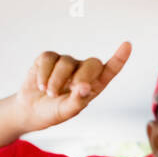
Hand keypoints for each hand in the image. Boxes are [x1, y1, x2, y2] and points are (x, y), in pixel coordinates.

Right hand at [0, 42, 131, 147]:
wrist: (30, 110)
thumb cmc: (54, 111)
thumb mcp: (67, 111)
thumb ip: (77, 101)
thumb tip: (84, 88)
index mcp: (93, 85)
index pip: (109, 70)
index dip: (119, 58)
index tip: (127, 45)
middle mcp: (82, 71)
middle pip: (92, 63)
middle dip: (83, 75)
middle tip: (74, 88)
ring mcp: (66, 63)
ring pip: (66, 62)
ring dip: (57, 80)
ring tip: (50, 93)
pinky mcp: (49, 59)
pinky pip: (49, 58)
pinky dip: (44, 73)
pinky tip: (40, 86)